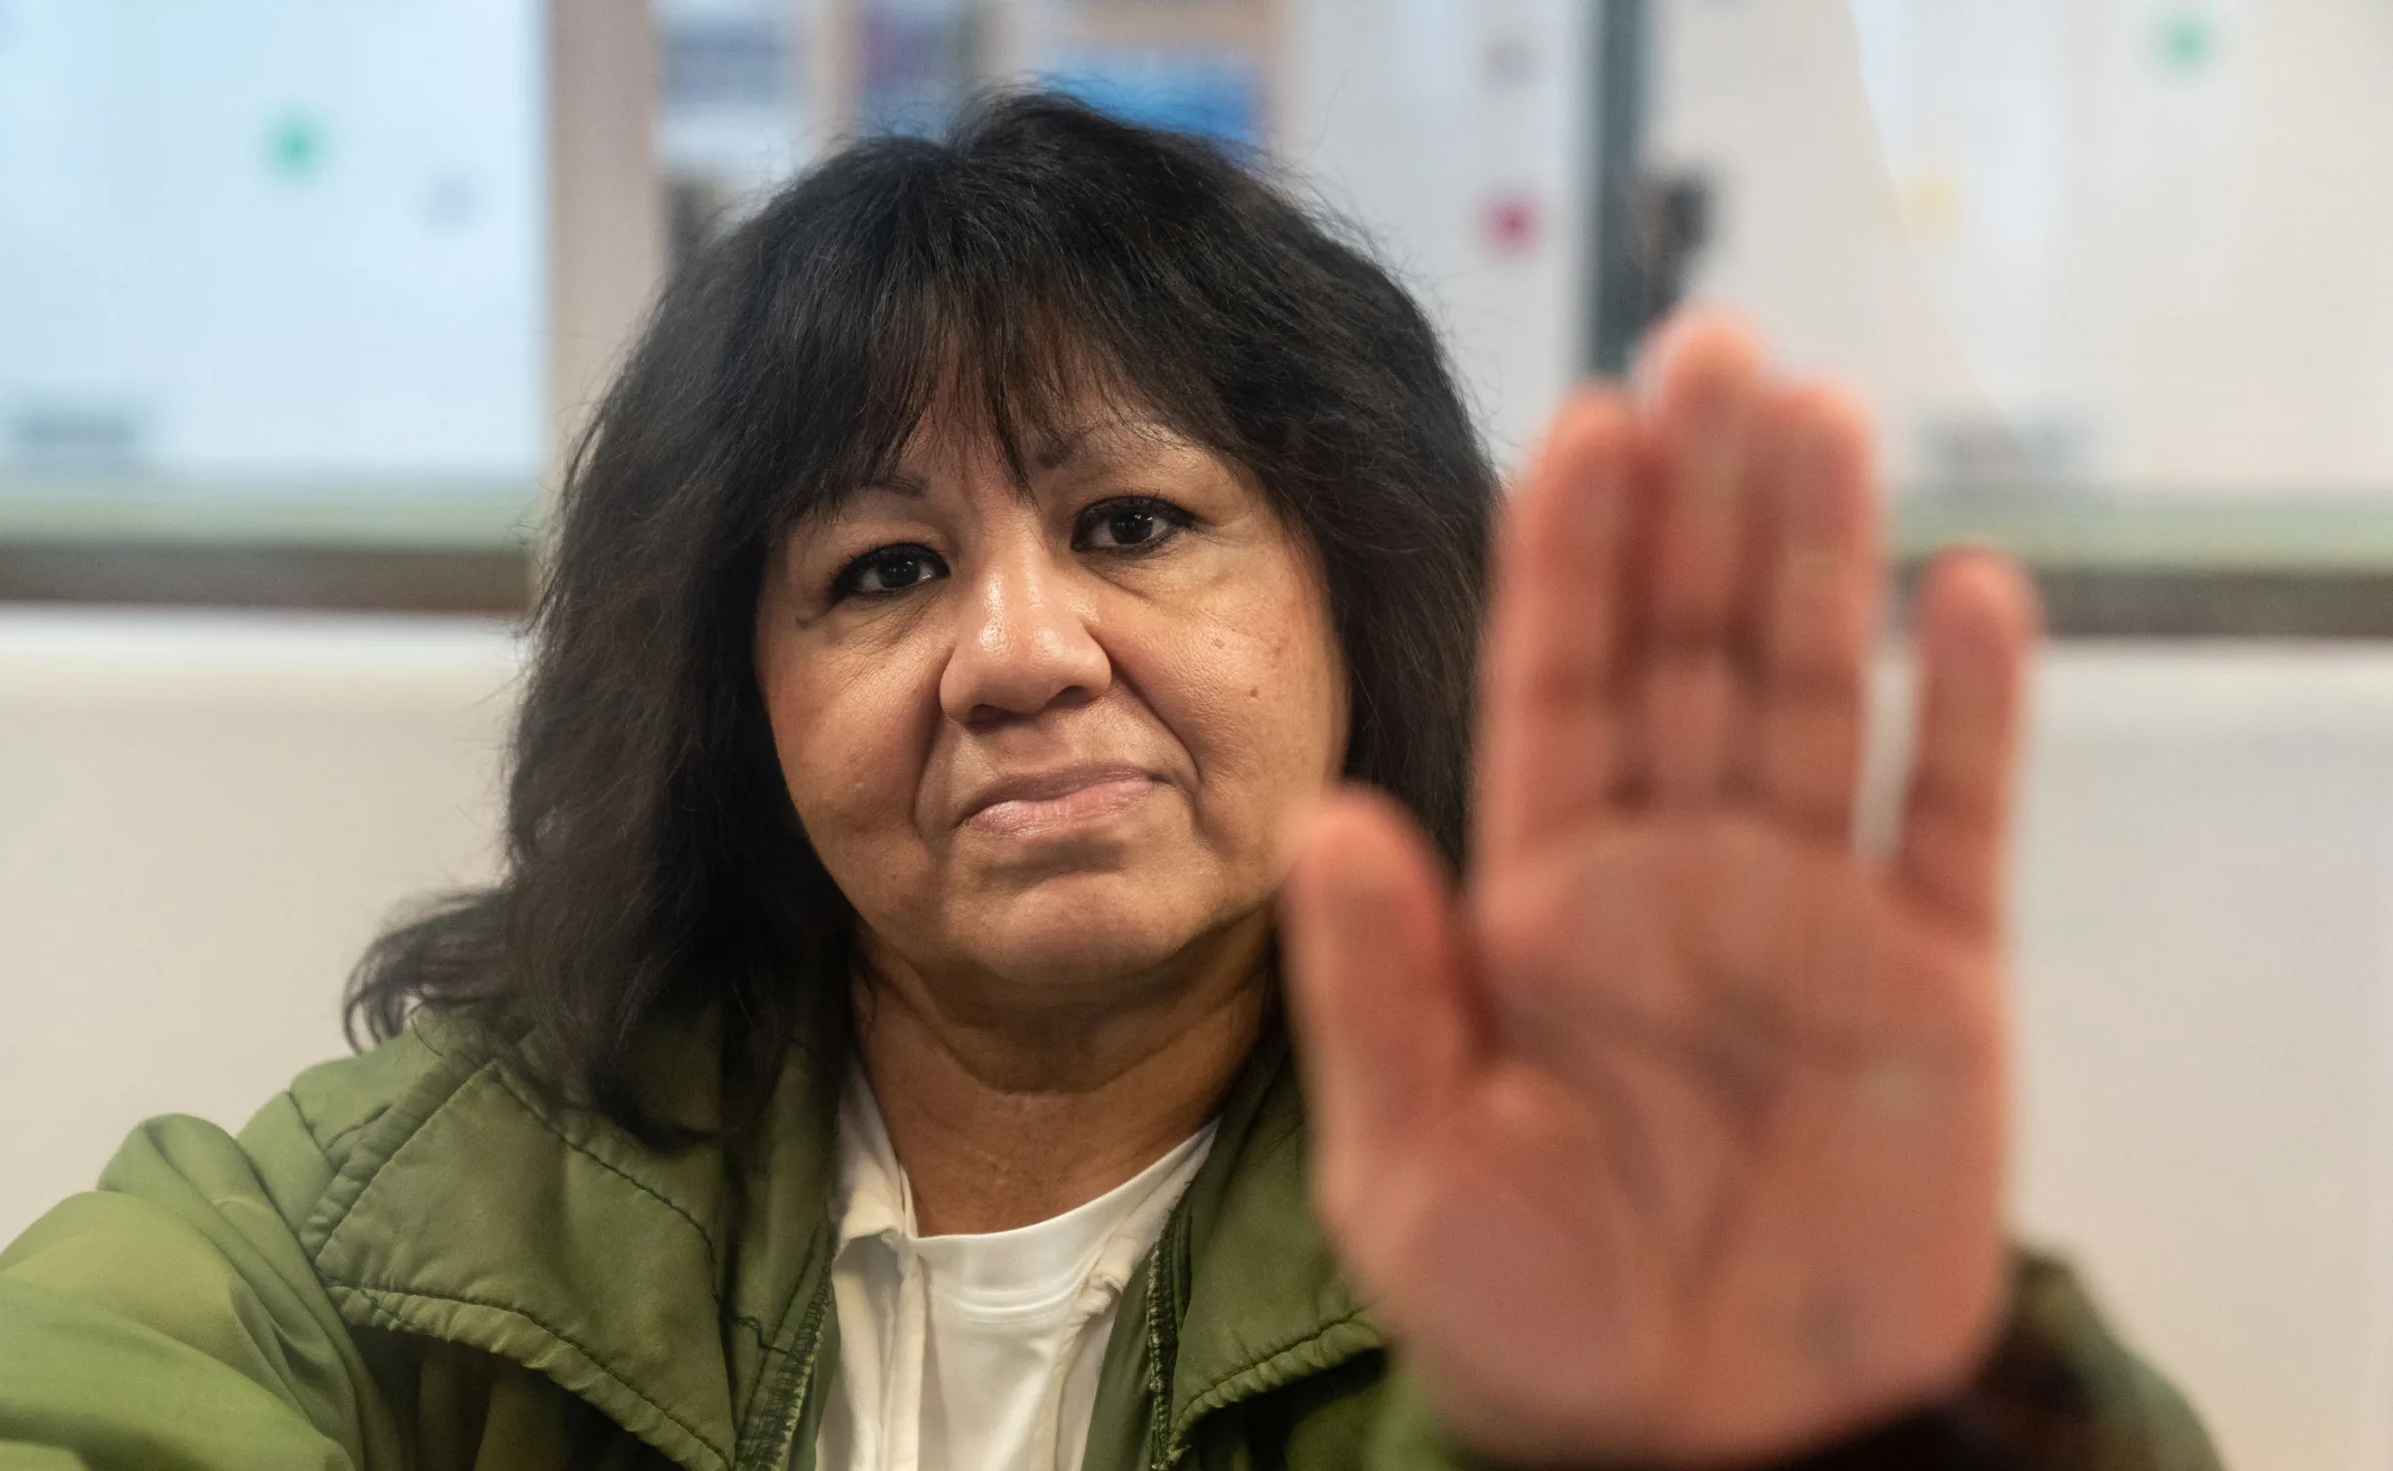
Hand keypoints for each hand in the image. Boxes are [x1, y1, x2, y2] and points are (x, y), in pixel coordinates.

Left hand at [1280, 312, 2036, 1465]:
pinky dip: (1974, 713)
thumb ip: (1377, 993)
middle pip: (1690, 657)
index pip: (1555, 692)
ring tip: (1819, 415)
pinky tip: (1974, 591)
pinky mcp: (1931, 987)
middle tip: (1710, 349)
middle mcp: (1671, 882)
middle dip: (1697, 508)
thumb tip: (1328, 818)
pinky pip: (1958, 823)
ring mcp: (1807, 921)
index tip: (1582, 428)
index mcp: (1538, 907)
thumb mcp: (1410, 1168)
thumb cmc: (1530, 1323)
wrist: (1701, 1444)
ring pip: (1817, 700)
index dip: (1572, 562)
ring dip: (1821, 561)